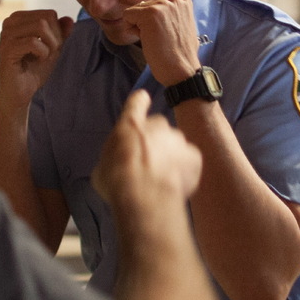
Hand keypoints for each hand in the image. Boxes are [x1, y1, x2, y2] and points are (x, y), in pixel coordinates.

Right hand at [0, 9, 67, 110]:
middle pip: (46, 18)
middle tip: (48, 54)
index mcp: (18, 18)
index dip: (58, 32)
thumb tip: (70, 19)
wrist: (19, 93)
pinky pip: (34, 42)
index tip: (50, 48)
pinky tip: (37, 61)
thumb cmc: (33, 70)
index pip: (49, 13)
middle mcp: (9, 21)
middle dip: (55, 38)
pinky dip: (43, 53)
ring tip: (43, 57)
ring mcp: (6, 34)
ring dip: (50, 45)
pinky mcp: (6, 48)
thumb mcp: (52, 48)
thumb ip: (61, 33)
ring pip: (41, 26)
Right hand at [93, 90, 203, 212]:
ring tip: (161, 179)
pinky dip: (184, 170)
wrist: (144, 198)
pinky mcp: (194, 157)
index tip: (142, 103)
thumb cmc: (117, 181)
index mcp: (131, 124)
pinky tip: (174, 185)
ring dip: (170, 157)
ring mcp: (179, 140)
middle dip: (154, 141)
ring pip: (175, 146)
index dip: (139, 103)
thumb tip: (120, 161)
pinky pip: (189, 162)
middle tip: (148, 163)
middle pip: (159, 128)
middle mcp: (158, 125)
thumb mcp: (104, 165)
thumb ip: (116, 155)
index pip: (137, 102)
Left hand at [122, 0, 201, 86]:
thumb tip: (155, 15)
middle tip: (161, 38)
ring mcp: (161, 5)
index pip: (155, 4)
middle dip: (146, 22)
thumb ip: (171, 13)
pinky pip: (127, 15)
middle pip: (144, 6)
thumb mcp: (182, 23)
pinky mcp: (149, 13)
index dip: (156, 21)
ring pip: (135, 11)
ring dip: (139, 26)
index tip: (167, 33)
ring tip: (155, 39)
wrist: (180, 68)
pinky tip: (146, 39)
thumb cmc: (180, 51)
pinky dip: (130, 29)